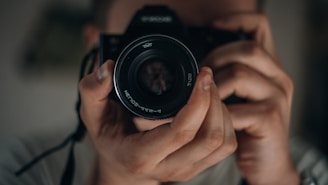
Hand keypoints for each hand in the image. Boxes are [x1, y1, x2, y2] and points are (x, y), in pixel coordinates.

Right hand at [79, 61, 236, 184]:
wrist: (121, 168)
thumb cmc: (109, 140)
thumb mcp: (93, 115)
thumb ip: (93, 90)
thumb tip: (106, 68)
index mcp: (142, 155)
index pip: (181, 131)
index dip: (198, 100)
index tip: (202, 74)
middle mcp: (169, 167)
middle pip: (210, 137)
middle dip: (214, 101)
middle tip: (205, 77)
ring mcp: (187, 170)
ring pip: (223, 142)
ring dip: (222, 111)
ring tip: (208, 91)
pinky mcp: (199, 166)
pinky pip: (226, 146)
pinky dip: (227, 122)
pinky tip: (212, 108)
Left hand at [202, 13, 299, 184]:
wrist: (266, 162)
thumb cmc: (248, 127)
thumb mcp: (239, 97)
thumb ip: (226, 77)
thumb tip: (199, 67)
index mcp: (269, 68)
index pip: (260, 27)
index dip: (237, 20)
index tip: (213, 26)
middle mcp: (278, 77)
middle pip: (247, 49)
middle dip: (215, 60)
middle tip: (201, 79)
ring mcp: (277, 97)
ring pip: (239, 74)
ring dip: (213, 88)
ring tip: (204, 101)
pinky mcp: (270, 118)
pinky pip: (235, 107)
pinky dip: (216, 113)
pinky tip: (211, 119)